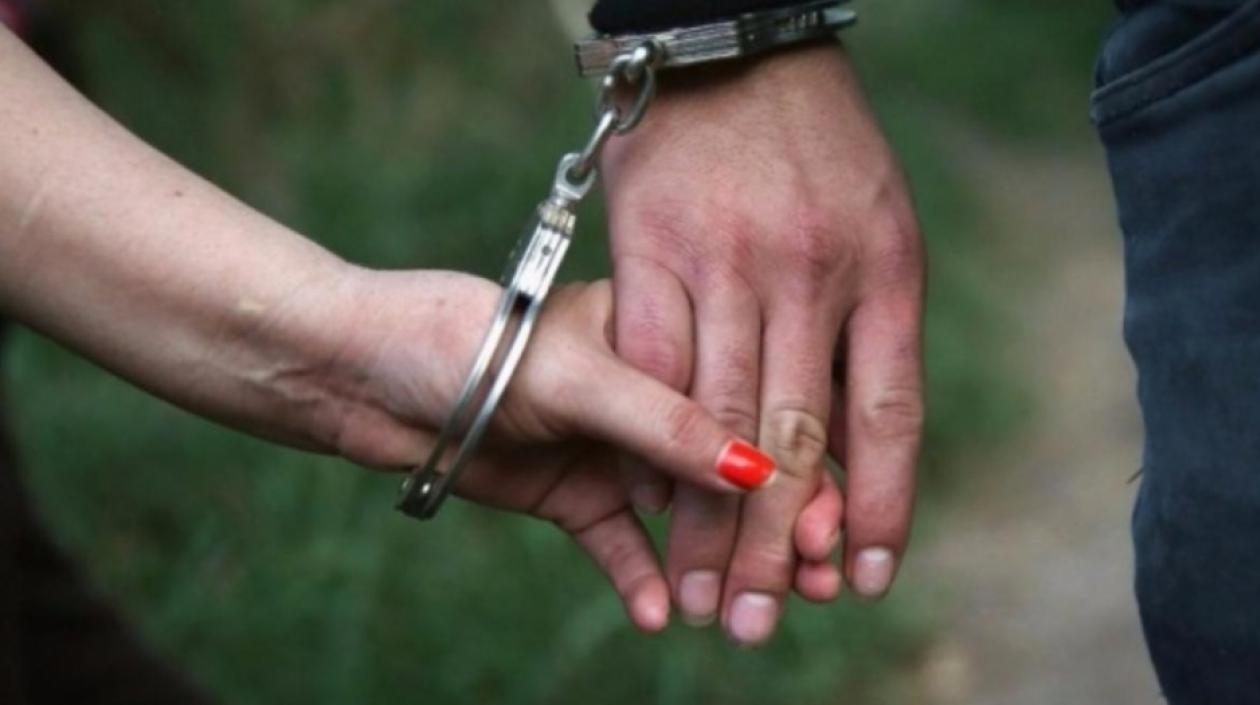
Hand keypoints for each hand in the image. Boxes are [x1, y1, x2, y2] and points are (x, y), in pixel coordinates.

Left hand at [303, 271, 775, 630]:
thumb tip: (757, 472)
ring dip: (723, 561)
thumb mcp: (573, 372)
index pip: (756, 399)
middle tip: (814, 582)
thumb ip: (663, 421)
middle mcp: (651, 392)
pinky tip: (663, 616)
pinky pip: (620, 547)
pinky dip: (641, 581)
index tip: (833, 522)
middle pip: (734, 465)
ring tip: (753, 614)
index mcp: (667, 334)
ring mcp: (613, 446)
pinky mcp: (572, 493)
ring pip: (686, 515)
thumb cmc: (465, 341)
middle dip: (779, 524)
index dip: (801, 461)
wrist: (361, 373)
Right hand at [601, 42, 924, 643]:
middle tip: (761, 623)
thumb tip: (846, 458)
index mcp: (885, 268)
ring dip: (705, 517)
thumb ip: (860, 340)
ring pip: (715, 415)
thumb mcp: (874, 232)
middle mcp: (809, 271)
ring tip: (700, 594)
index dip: (879, 506)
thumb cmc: (815, 150)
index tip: (864, 580)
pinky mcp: (651, 247)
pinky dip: (646, 440)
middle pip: (794, 434)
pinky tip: (645, 505)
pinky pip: (649, 363)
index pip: (888, 416)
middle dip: (778, 542)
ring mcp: (726, 259)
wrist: (731, 53)